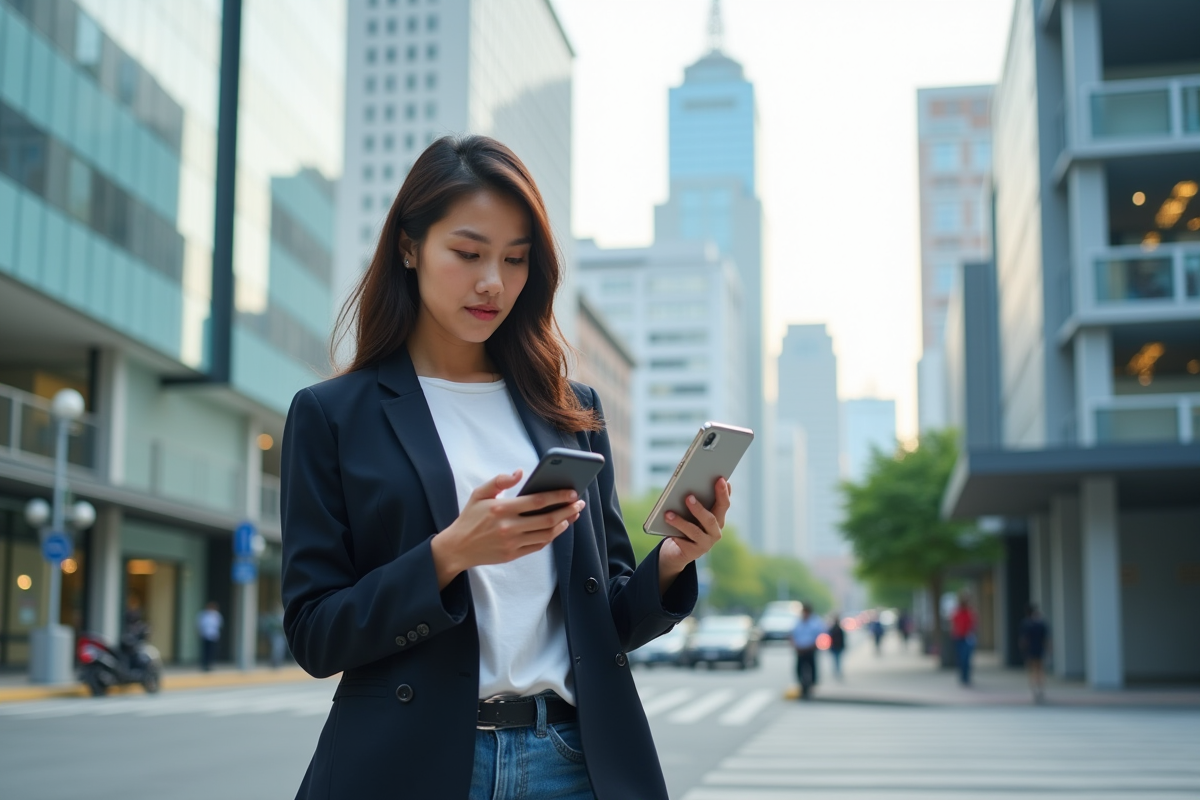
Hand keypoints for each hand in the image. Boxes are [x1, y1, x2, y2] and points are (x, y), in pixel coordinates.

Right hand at [430, 470, 584, 588]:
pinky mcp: (513, 554)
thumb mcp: (479, 493)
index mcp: (501, 509)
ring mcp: (512, 543)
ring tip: (572, 514)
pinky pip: (539, 545)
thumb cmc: (470, 517)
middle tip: (579, 503)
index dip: (558, 496)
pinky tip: (558, 527)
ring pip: (546, 534)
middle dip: (567, 510)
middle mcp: (508, 527)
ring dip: (563, 524)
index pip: (537, 501)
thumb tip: (520, 472)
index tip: (572, 492)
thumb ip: (500, 481)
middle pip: (547, 519)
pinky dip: (552, 536)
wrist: (458, 548)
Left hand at [657, 478, 731, 594]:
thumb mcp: (692, 512)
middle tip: (688, 496)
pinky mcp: (694, 553)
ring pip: (695, 531)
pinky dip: (674, 534)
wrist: (677, 551)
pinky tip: (665, 528)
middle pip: (711, 518)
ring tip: (668, 514)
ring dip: (681, 522)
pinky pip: (684, 543)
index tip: (720, 479)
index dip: (723, 492)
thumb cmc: (685, 525)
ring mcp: (706, 543)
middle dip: (699, 507)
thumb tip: (689, 483)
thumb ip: (695, 500)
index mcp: (718, 518)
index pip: (724, 504)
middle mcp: (715, 531)